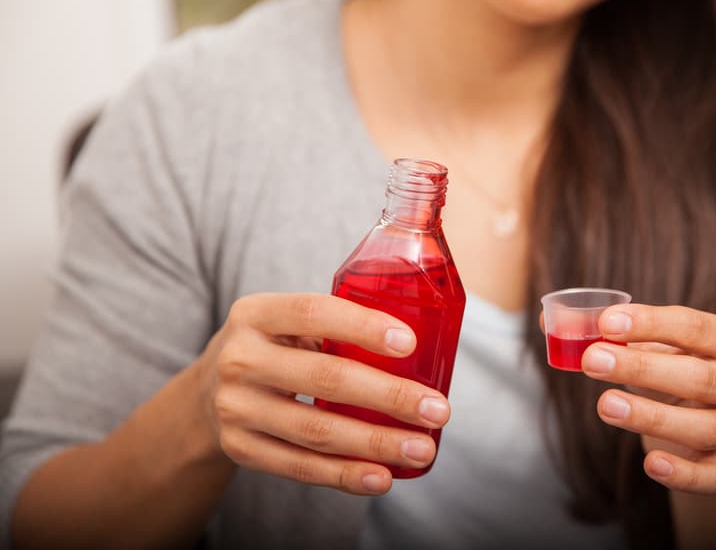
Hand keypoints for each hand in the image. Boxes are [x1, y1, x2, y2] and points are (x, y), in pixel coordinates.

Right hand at [194, 293, 451, 494]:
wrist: (205, 393)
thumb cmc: (273, 348)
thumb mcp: (286, 323)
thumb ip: (334, 326)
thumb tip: (423, 345)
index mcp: (257, 313)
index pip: (314, 312)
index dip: (363, 327)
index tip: (410, 343)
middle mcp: (240, 358)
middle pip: (325, 378)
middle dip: (390, 396)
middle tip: (437, 409)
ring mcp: (236, 407)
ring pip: (317, 430)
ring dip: (377, 443)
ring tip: (422, 450)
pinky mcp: (240, 448)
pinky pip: (299, 466)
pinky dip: (345, 474)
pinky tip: (381, 477)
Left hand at [581, 305, 715, 493]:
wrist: (704, 414)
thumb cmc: (673, 364)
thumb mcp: (651, 341)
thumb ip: (606, 330)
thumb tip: (548, 321)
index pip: (696, 327)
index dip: (650, 324)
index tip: (605, 323)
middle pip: (700, 378)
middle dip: (643, 369)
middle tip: (592, 360)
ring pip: (704, 428)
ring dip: (652, 417)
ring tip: (604, 405)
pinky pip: (709, 477)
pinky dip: (682, 474)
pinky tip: (650, 464)